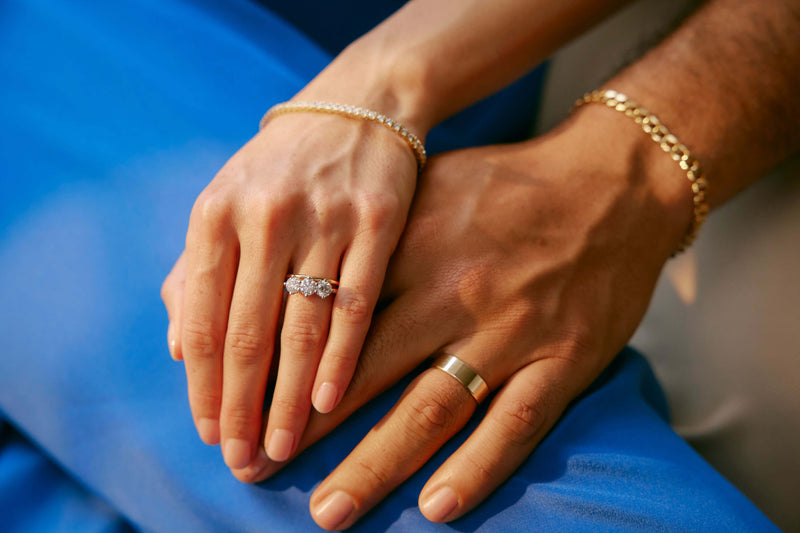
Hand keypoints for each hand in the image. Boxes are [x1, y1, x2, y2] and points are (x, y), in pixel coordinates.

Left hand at [162, 106, 417, 471]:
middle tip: (242, 459)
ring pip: (301, 325)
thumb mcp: (225, 203)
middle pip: (246, 331)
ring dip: (289, 395)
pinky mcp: (377, 221)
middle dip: (241, 404)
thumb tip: (175, 350)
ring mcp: (324, 217)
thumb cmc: (282, 168)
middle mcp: (264, 215)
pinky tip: (330, 400)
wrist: (357, 107)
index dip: (201, 383)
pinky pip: (356, 302)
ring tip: (282, 445)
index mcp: (214, 213)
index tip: (208, 432)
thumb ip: (195, 274)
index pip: (200, 316)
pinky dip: (341, 356)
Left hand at [266, 106, 690, 527]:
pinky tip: (437, 508)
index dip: (281, 366)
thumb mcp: (429, 184)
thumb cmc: (508, 184)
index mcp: (413, 245)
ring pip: (432, 409)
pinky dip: (476, 469)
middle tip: (256, 470)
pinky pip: (514, 424)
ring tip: (328, 510)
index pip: (334, 317)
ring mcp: (512, 331)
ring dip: (376, 465)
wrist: (611, 183)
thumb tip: (297, 266)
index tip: (241, 406)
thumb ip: (370, 229)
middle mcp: (456, 292)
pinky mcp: (564, 360)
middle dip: (306, 427)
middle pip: (368, 372)